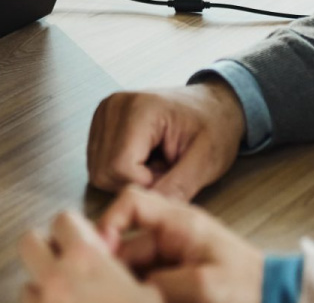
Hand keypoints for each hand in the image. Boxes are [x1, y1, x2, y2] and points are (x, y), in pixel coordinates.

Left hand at [18, 210, 160, 302]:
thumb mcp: (152, 295)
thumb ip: (129, 272)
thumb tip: (118, 269)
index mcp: (86, 261)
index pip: (63, 220)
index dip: (74, 228)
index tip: (82, 238)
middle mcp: (55, 280)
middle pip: (28, 242)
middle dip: (44, 249)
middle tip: (62, 262)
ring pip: (26, 286)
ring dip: (42, 289)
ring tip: (66, 298)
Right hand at [88, 83, 245, 198]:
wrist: (213, 106)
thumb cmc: (214, 126)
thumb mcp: (206, 160)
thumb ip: (177, 187)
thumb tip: (149, 208)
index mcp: (140, 108)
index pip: (118, 167)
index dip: (145, 183)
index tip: (171, 174)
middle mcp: (114, 105)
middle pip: (104, 171)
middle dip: (136, 182)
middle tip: (166, 171)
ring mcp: (104, 113)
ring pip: (98, 170)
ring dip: (128, 178)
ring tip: (157, 165)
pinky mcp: (102, 123)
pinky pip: (99, 164)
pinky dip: (122, 171)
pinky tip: (145, 160)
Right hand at [97, 186, 264, 302]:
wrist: (274, 297)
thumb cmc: (251, 285)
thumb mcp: (206, 284)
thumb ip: (164, 282)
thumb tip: (132, 289)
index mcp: (179, 222)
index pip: (131, 202)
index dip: (109, 221)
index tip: (99, 252)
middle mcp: (170, 235)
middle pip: (125, 245)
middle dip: (115, 269)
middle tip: (112, 291)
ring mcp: (171, 257)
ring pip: (133, 270)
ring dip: (130, 286)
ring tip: (133, 294)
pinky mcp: (173, 278)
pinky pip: (146, 284)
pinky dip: (141, 292)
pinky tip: (144, 298)